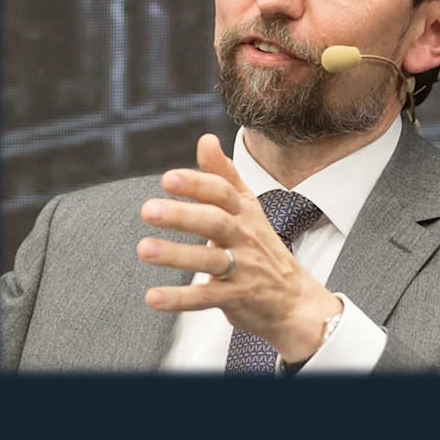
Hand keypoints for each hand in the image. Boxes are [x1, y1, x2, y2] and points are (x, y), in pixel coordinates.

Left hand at [135, 133, 341, 362]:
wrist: (296, 300)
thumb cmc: (262, 247)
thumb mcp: (247, 208)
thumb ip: (223, 175)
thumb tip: (205, 139)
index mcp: (245, 212)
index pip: (223, 192)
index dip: (196, 184)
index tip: (168, 178)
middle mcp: (245, 237)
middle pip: (215, 222)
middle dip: (182, 215)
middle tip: (148, 210)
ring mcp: (242, 268)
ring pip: (210, 259)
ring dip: (175, 254)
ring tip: (144, 249)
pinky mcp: (236, 298)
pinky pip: (207, 297)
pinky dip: (180, 298)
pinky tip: (153, 297)